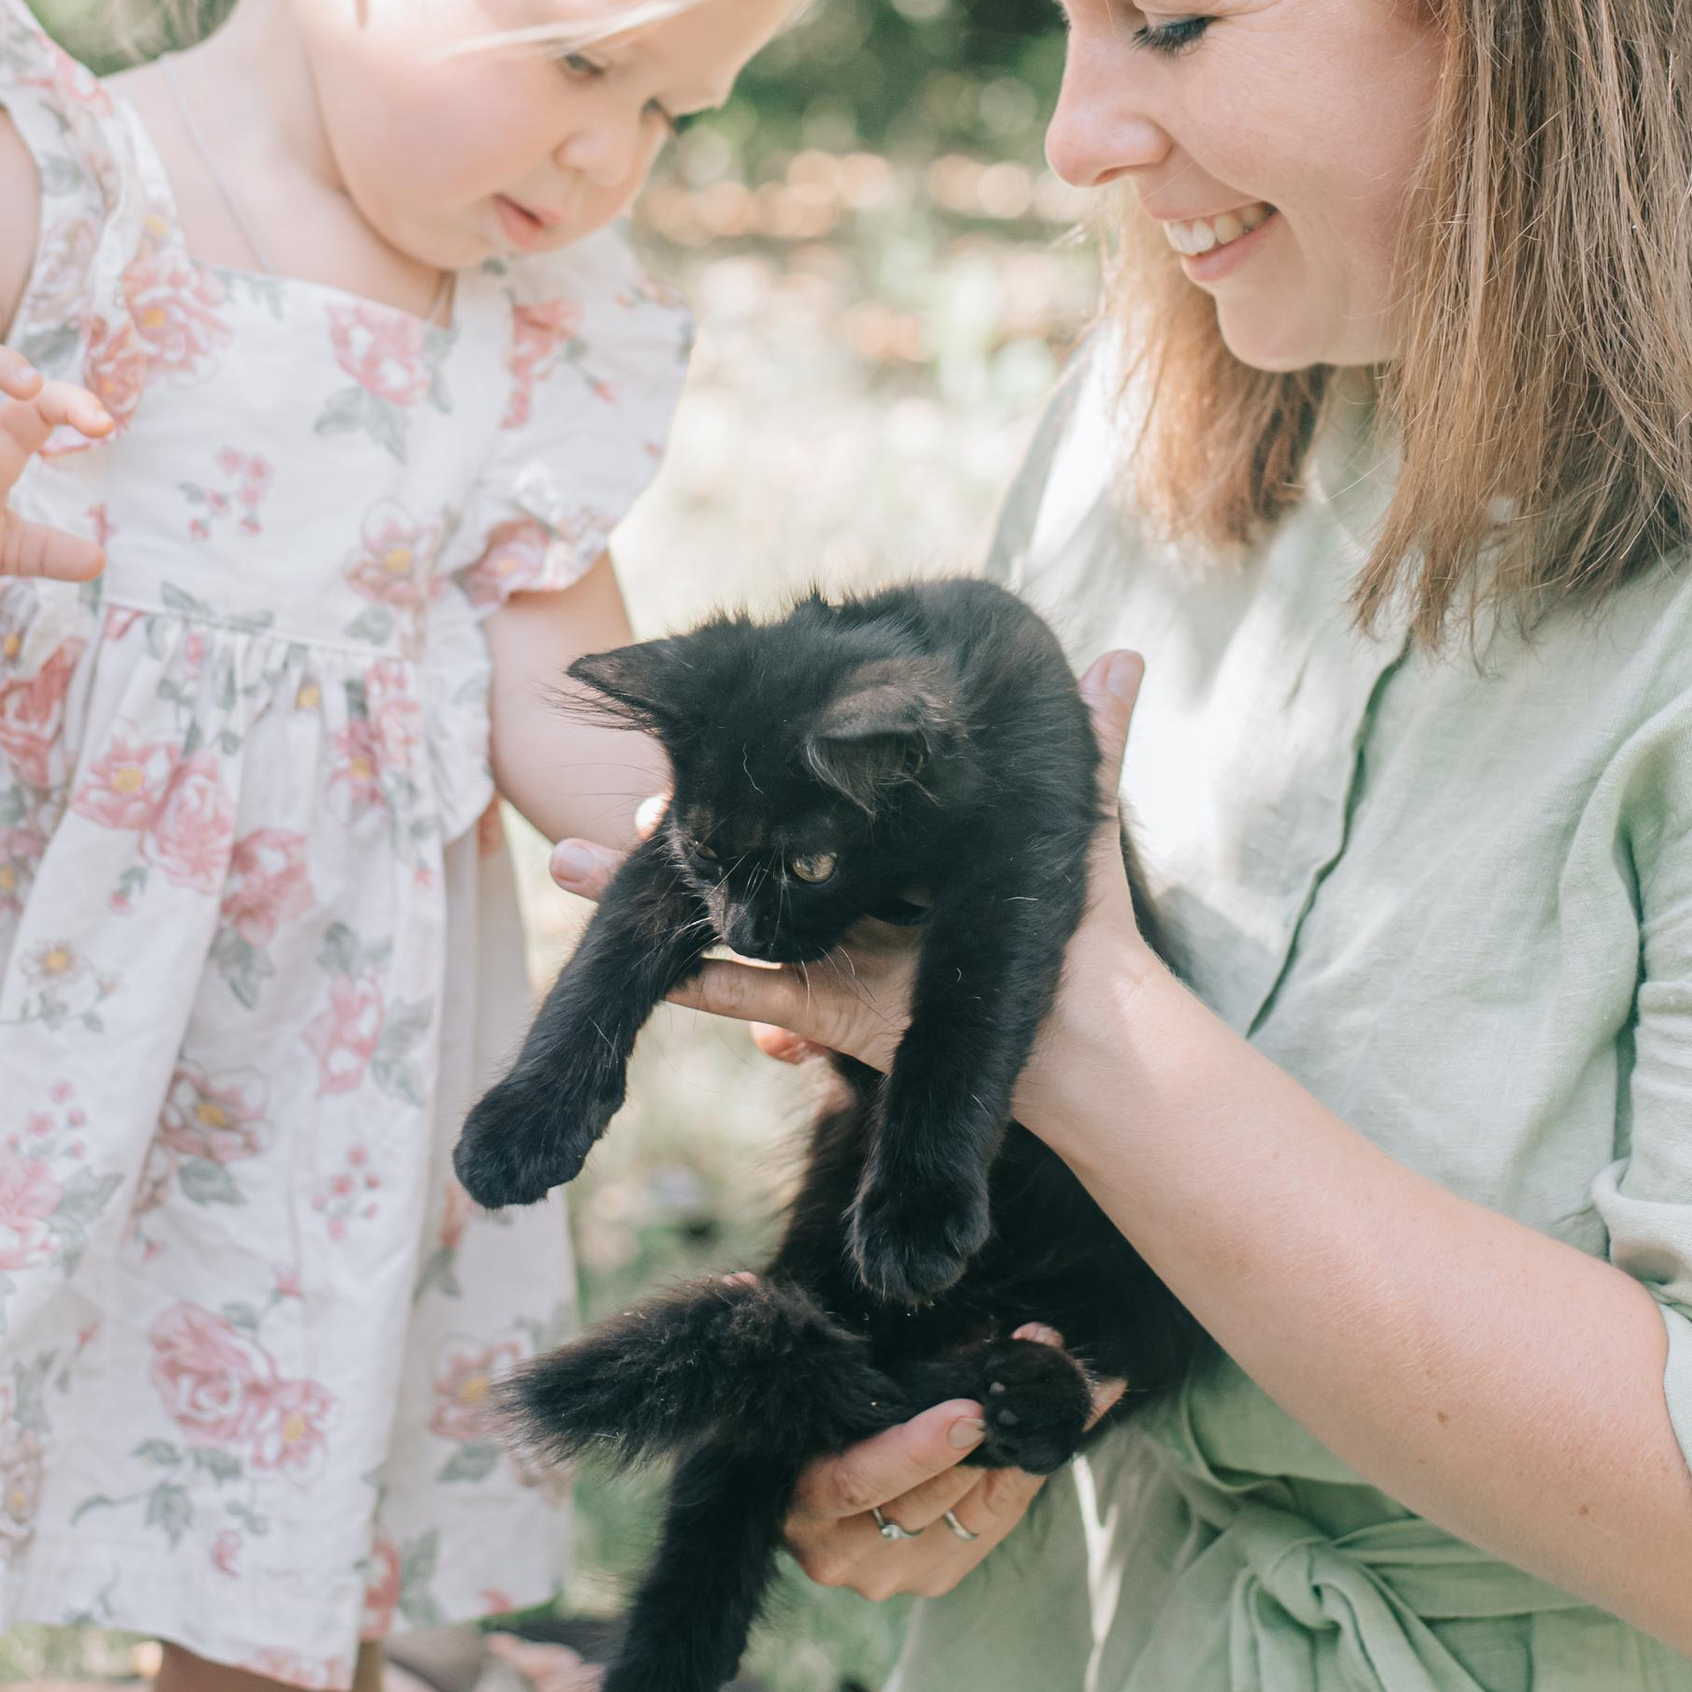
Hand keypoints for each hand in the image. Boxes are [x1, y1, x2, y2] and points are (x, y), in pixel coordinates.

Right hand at [551, 651, 1150, 1079]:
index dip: (751, 766)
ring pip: (725, 910)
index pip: (807, 790)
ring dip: (655, 889)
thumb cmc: (1084, 927)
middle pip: (750, 846)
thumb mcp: (1076, 812)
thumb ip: (1095, 737)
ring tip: (568, 861)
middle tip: (621, 803)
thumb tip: (1124, 655)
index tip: (695, 738)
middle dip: (685, 824)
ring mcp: (830, 947)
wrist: (1086, 1036)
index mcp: (898, 837)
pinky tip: (634, 957)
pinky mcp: (821, 1008)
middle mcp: (853, 888)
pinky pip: (739, 989)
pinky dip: (689, 977)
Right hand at [784, 1334, 1126, 1599]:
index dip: (914, 1450)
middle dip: (983, 1436)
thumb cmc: (815, 1415)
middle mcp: (836, 1551)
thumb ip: (792, 1338)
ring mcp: (887, 1575)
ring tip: (1059, 1383)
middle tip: (1028, 1376)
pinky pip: (992, 1524)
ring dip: (1018, 1448)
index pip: (857, 1482)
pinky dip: (1031, 1471)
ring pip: (965, 1514)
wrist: (824, 1490)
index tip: (965, 1412)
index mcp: (796, 1499)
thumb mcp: (811, 1379)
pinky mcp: (934, 1579)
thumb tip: (738, 1286)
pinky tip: (1064, 1422)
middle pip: (922, 1501)